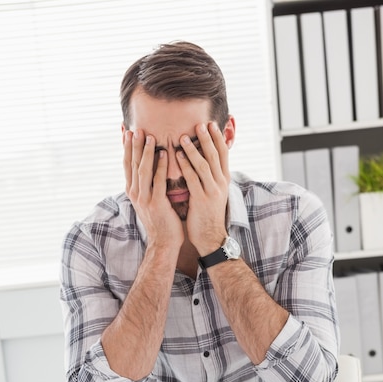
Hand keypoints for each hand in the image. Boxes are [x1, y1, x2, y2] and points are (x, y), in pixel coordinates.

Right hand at [123, 129, 183, 250]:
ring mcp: (144, 199)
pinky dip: (160, 166)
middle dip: (133, 145)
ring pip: (142, 170)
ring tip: (149, 136)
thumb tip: (147, 168)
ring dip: (145, 152)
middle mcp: (135, 193)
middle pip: (132, 164)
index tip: (125, 130)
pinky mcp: (157, 203)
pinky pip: (158, 181)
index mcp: (132, 191)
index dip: (126, 147)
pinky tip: (164, 154)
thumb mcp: (149, 201)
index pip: (126, 164)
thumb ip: (147, 185)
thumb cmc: (160, 221)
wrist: (163, 243)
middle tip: (135, 128)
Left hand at [176, 121, 229, 254]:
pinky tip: (178, 156)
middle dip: (208, 138)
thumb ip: (211, 177)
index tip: (212, 124)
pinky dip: (186, 165)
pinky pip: (193, 179)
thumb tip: (207, 161)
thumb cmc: (209, 214)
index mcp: (224, 180)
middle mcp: (221, 183)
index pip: (224, 154)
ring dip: (194, 149)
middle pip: (216, 155)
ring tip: (183, 137)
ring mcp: (212, 191)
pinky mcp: (202, 199)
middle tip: (200, 123)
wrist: (210, 236)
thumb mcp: (214, 193)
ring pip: (204, 165)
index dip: (218, 138)